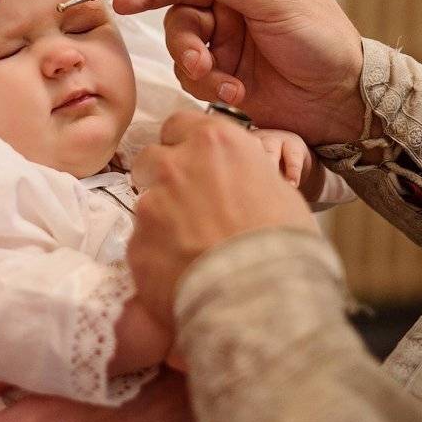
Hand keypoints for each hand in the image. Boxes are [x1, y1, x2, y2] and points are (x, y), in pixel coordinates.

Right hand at [112, 0, 364, 145]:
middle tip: (125, 3)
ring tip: (206, 68)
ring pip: (179, 31)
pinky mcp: (219, 66)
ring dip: (186, 51)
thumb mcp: (276, 2)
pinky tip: (233, 90)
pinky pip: (191, 68)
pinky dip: (205, 80)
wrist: (340, 102)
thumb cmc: (323, 40)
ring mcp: (223, 30)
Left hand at [129, 112, 318, 326]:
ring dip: (161, 220)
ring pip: (145, 204)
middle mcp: (176, 164)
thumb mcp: (278, 191)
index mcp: (216, 142)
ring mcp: (152, 204)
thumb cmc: (284, 245)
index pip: (180, 123)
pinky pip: (141, 244)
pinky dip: (155, 257)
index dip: (184, 145)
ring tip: (190, 250)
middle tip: (188, 207)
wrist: (262, 298)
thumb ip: (244, 175)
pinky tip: (181, 274)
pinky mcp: (136, 244)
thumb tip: (238, 185)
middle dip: (162, 178)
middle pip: (152, 159)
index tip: (193, 163)